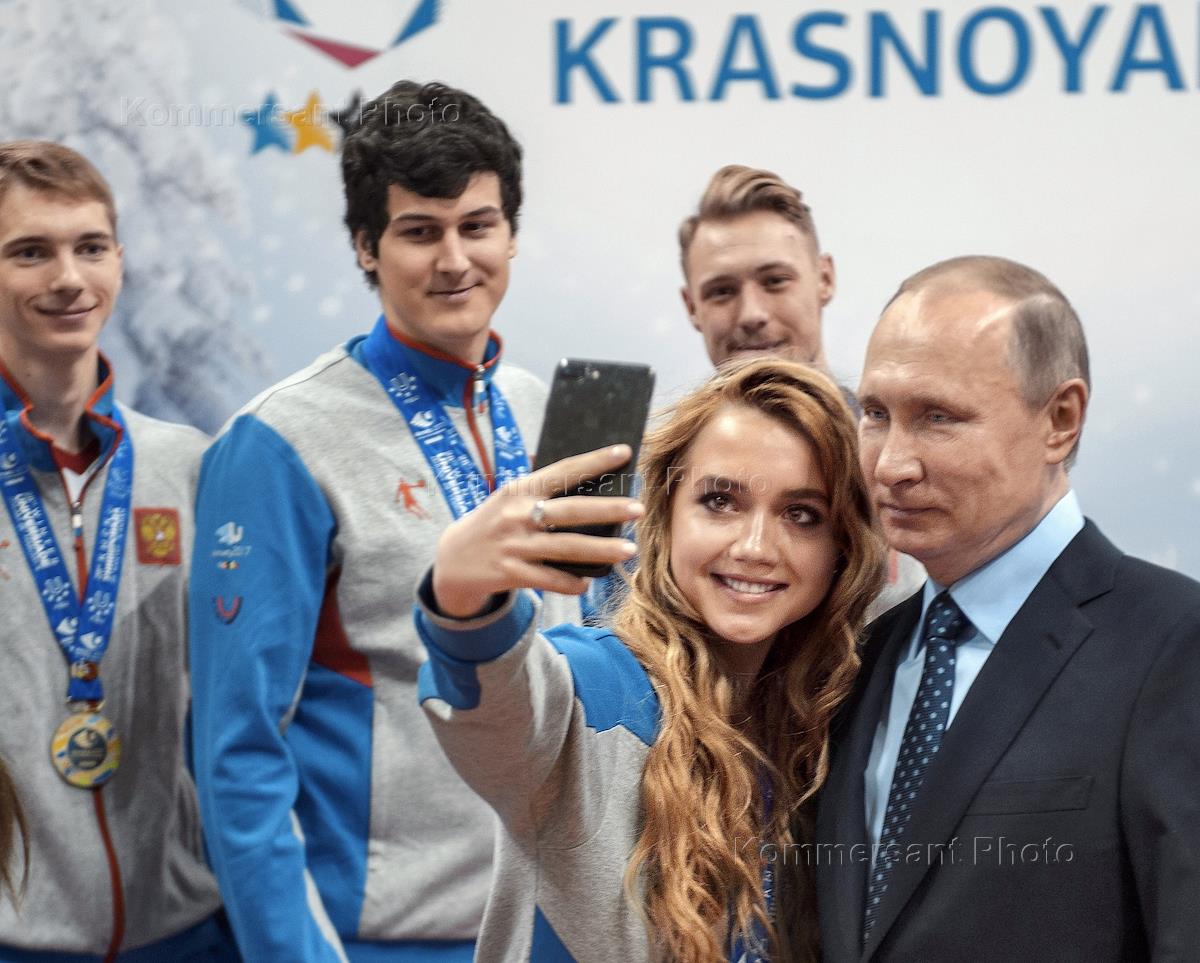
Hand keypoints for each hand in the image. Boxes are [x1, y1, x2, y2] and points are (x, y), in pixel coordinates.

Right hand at [432, 445, 642, 617]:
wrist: (452, 560)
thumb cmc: (493, 523)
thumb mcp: (508, 499)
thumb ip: (540, 491)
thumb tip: (585, 476)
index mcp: (520, 490)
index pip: (562, 471)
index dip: (594, 461)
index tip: (624, 452)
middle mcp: (517, 515)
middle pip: (570, 511)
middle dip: (607, 510)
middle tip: (639, 508)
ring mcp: (514, 545)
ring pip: (566, 549)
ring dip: (600, 550)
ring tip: (629, 550)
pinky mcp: (510, 573)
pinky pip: (548, 580)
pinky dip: (570, 582)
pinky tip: (587, 583)